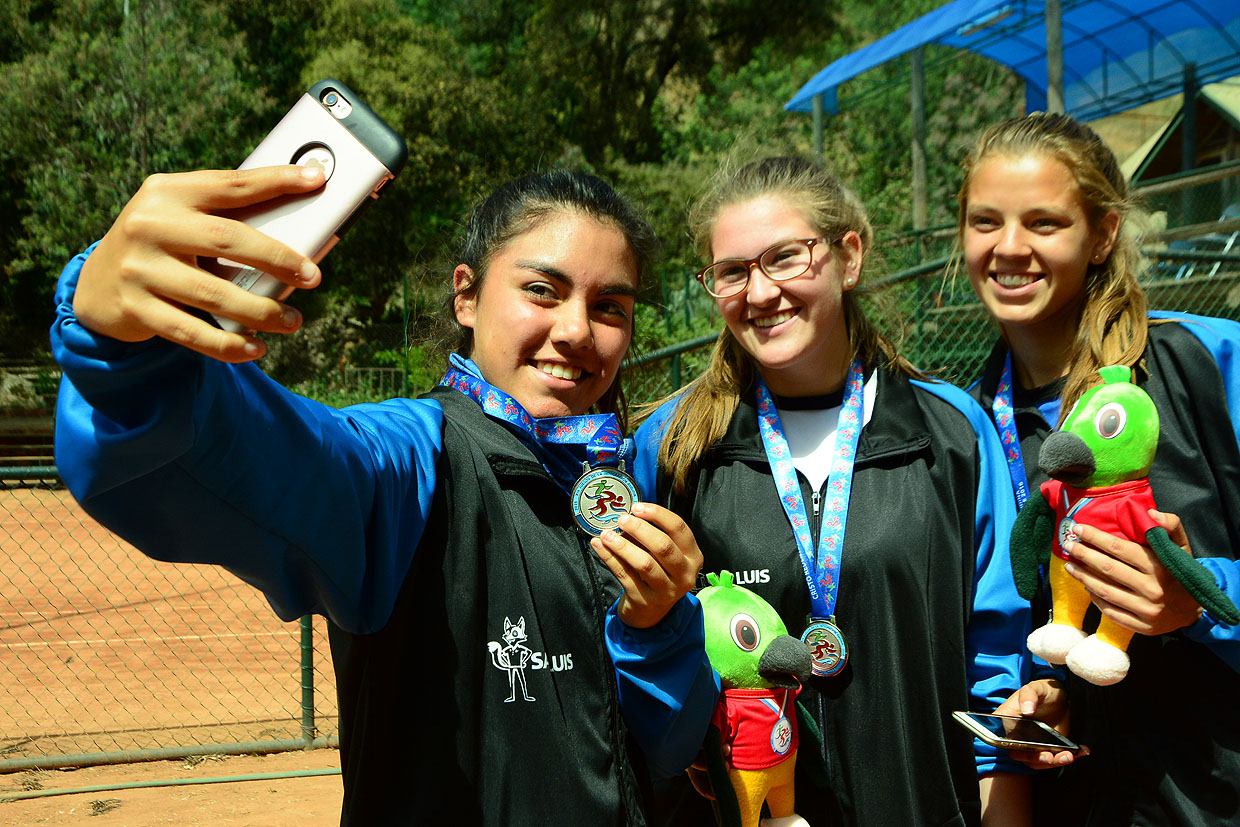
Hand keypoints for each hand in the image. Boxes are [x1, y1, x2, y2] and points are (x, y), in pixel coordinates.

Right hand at [74, 166, 326, 361]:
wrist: (97, 286)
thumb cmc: (161, 245)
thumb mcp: (181, 217)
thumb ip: (225, 215)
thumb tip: (297, 223)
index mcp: (168, 192)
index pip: (231, 184)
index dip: (276, 181)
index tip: (315, 179)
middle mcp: (149, 224)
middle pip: (227, 240)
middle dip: (277, 260)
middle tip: (313, 278)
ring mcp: (139, 268)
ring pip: (214, 294)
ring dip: (261, 312)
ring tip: (292, 321)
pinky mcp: (136, 308)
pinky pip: (193, 332)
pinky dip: (229, 344)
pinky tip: (256, 348)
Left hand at [590, 502, 702, 629]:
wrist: (651, 612)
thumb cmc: (658, 573)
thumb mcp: (665, 556)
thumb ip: (652, 536)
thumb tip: (626, 515)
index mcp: (693, 557)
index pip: (679, 529)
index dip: (658, 515)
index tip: (637, 507)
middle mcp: (684, 574)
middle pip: (663, 546)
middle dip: (640, 529)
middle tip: (622, 519)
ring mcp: (666, 590)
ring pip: (644, 564)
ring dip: (622, 546)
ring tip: (606, 534)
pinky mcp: (645, 600)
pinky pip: (625, 575)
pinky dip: (609, 558)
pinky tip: (598, 546)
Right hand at [992, 678, 1085, 767]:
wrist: (1060, 698)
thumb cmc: (1043, 691)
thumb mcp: (1036, 687)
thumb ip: (1029, 694)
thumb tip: (1027, 709)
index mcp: (1007, 722)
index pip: (1002, 739)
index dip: (1014, 748)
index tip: (1029, 749)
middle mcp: (1017, 737)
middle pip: (1022, 755)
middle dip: (1038, 759)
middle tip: (1050, 757)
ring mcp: (1033, 745)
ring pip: (1039, 761)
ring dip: (1055, 762)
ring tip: (1069, 755)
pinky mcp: (1049, 749)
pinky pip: (1055, 759)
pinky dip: (1068, 758)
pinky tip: (1080, 751)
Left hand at [1064, 509, 1203, 635]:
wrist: (1197, 610)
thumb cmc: (1182, 572)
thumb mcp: (1182, 547)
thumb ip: (1171, 525)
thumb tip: (1150, 512)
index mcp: (1161, 567)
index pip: (1120, 549)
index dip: (1096, 538)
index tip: (1078, 529)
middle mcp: (1153, 589)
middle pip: (1108, 569)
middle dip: (1084, 554)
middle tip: (1068, 545)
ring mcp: (1147, 610)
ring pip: (1105, 591)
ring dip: (1083, 577)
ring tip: (1070, 565)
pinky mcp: (1142, 627)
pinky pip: (1110, 611)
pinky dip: (1095, 598)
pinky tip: (1086, 587)